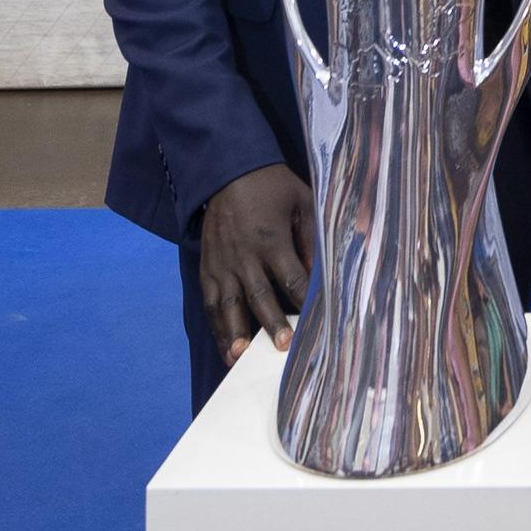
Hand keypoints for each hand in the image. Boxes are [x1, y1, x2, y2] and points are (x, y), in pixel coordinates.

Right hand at [199, 164, 313, 368]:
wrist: (226, 172)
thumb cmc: (272, 188)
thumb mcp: (302, 202)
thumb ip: (313, 238)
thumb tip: (323, 274)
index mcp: (271, 238)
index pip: (291, 277)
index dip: (303, 301)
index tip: (316, 324)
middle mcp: (243, 255)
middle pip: (259, 295)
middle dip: (271, 322)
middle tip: (282, 347)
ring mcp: (221, 264)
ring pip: (227, 304)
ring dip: (235, 333)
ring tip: (241, 358)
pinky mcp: (207, 268)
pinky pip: (210, 302)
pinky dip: (217, 327)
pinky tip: (227, 348)